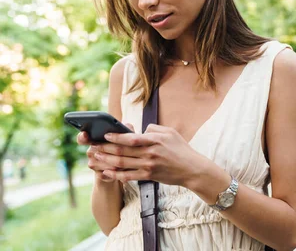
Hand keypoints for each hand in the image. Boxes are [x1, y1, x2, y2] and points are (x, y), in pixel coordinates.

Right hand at [77, 123, 134, 182]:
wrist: (123, 165)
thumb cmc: (124, 146)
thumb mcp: (125, 136)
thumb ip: (125, 129)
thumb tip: (126, 125)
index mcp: (93, 140)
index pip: (82, 138)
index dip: (82, 136)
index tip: (85, 134)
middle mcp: (90, 151)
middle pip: (98, 150)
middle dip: (112, 150)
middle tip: (123, 148)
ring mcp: (93, 163)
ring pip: (104, 161)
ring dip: (116, 161)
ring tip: (127, 159)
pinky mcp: (98, 174)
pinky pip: (107, 172)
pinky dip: (116, 170)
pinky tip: (124, 168)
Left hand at [93, 124, 209, 186]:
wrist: (192, 169)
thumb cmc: (181, 149)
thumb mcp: (170, 132)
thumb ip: (153, 129)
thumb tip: (140, 129)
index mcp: (155, 140)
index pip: (131, 138)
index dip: (116, 136)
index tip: (105, 134)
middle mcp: (150, 153)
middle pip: (122, 151)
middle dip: (105, 148)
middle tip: (93, 146)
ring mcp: (148, 166)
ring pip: (122, 163)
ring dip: (106, 160)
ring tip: (95, 157)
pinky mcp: (148, 176)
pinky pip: (128, 176)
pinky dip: (115, 174)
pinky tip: (106, 172)